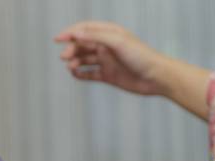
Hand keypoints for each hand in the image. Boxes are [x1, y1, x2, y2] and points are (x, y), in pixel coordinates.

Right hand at [54, 21, 211, 118]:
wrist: (157, 77)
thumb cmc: (141, 56)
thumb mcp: (118, 42)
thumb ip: (96, 37)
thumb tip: (76, 34)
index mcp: (109, 33)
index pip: (85, 29)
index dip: (70, 32)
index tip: (58, 39)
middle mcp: (107, 46)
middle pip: (82, 45)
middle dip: (72, 49)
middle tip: (65, 57)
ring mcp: (108, 61)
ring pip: (85, 59)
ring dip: (75, 61)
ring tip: (71, 67)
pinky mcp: (109, 76)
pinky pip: (91, 74)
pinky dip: (82, 74)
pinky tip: (75, 74)